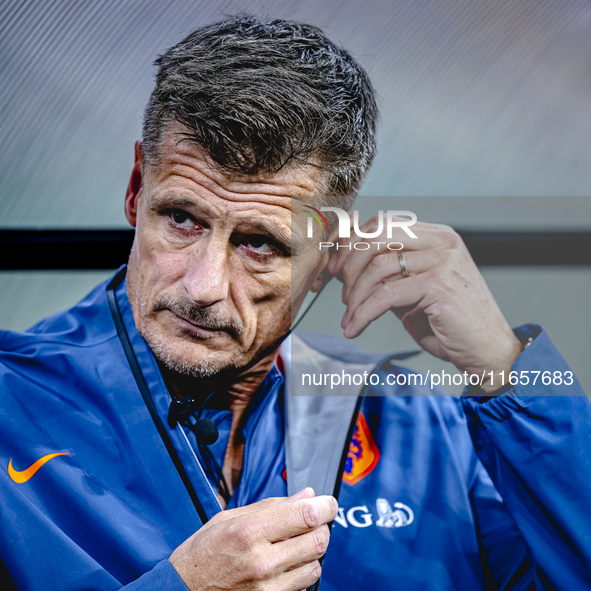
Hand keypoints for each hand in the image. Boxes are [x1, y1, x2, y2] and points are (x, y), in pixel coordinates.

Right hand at [169, 487, 336, 590]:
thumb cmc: (203, 553)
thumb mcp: (230, 518)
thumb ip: (272, 506)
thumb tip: (307, 495)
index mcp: (250, 531)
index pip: (306, 516)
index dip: (325, 506)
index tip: (328, 502)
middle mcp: (262, 561)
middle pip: (318, 541)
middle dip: (321, 527)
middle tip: (312, 521)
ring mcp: (267, 588)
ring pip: (315, 566)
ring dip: (311, 553)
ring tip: (293, 545)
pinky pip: (303, 587)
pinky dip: (300, 574)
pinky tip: (284, 566)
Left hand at [328, 217, 522, 392]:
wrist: (488, 351)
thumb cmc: (450, 323)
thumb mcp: (413, 291)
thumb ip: (388, 275)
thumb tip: (347, 267)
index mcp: (436, 236)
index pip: (383, 224)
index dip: (353, 244)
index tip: (336, 268)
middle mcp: (441, 241)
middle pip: (377, 237)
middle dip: (350, 264)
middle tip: (342, 293)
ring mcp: (442, 260)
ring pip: (378, 267)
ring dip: (356, 296)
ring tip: (350, 316)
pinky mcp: (439, 284)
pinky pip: (386, 295)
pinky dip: (364, 313)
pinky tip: (356, 327)